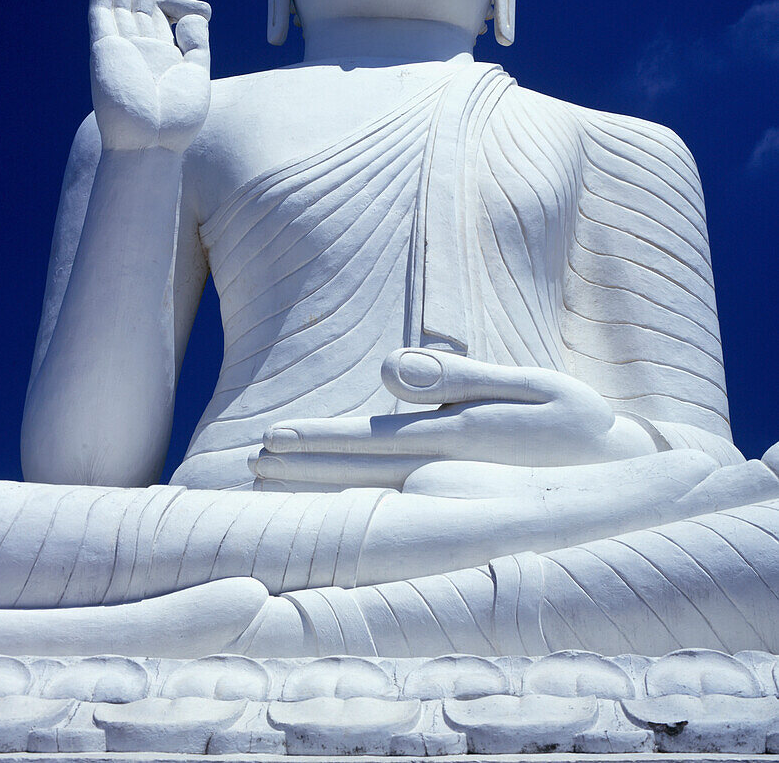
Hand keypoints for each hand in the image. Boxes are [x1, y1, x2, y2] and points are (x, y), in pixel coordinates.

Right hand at [88, 0, 210, 151]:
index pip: (164, 17)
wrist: (151, 142)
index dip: (178, 2)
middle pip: (137, 2)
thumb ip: (197, 43)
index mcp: (162, 57)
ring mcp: (120, 45)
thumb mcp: (197, 75)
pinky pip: (102, 4)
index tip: (202, 7)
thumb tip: (195, 16)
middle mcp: (139, 48)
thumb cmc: (177, 119)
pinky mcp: (104, 44)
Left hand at [251, 348, 656, 491]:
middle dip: (300, 470)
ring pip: (367, 497)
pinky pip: (392, 510)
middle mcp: (449, 480)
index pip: (372, 443)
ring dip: (314, 492)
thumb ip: (460, 378)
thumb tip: (387, 366)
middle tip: (247, 464)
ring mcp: (453, 501)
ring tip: (264, 483)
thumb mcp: (538, 390)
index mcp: (463, 444)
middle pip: (357, 474)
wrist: (628, 486)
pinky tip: (318, 506)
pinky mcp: (461, 510)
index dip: (319, 442)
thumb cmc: (582, 427)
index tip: (269, 441)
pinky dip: (348, 506)